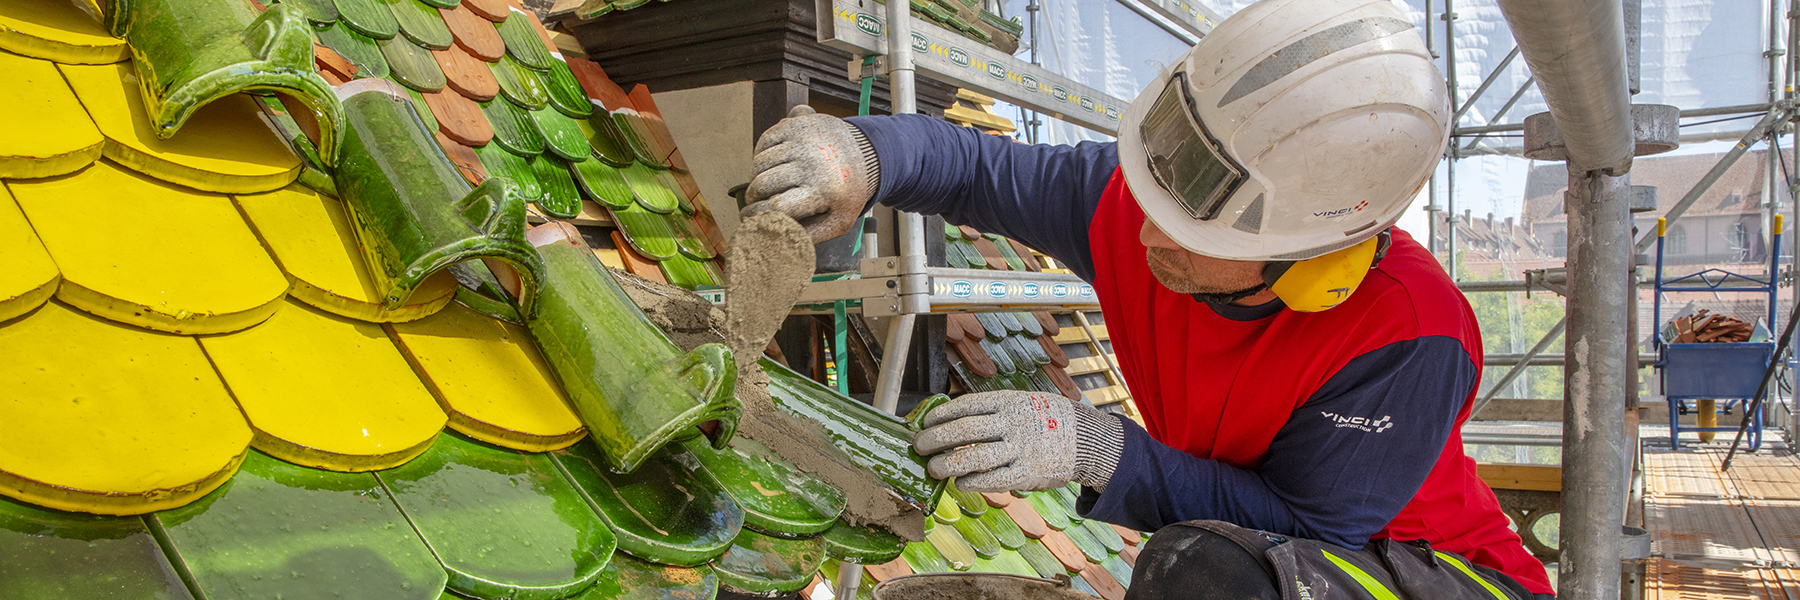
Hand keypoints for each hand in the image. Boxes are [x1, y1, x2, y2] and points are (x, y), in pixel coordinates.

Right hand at [742, 105, 878, 243]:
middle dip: (753, 196)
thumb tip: (775, 244)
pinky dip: (760, 154)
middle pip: (764, 183)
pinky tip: (768, 164)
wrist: (870, 154)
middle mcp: (813, 164)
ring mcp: (804, 141)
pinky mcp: (799, 124)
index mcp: (824, 191)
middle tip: (755, 202)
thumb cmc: (848, 193)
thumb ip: (809, 235)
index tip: (749, 218)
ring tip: (763, 184)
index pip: (778, 206)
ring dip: (755, 176)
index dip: (758, 215)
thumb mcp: (838, 222)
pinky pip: (765, 140)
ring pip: (760, 162)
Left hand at [912, 391, 1124, 492]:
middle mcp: (1013, 423)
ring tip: (932, 468)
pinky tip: (960, 483)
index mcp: (1010, 401)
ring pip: (974, 458)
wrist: (1087, 439)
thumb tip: (953, 419)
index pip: (966, 406)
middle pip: (964, 431)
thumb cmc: (1047, 419)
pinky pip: (992, 480)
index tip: (925, 421)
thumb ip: (994, 410)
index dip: (941, 414)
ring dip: (947, 464)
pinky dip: (972, 482)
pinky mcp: (1027, 473)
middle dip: (936, 438)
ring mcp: (1020, 449)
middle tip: (919, 445)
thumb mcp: (1024, 402)